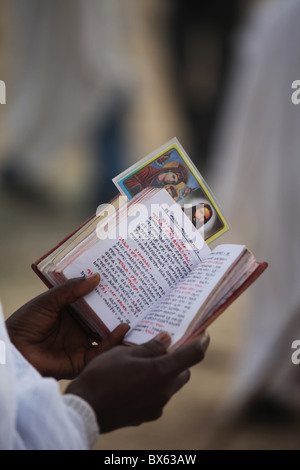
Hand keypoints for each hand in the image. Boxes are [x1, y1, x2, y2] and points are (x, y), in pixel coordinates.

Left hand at [6, 274, 128, 379]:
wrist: (13, 348)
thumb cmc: (25, 322)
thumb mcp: (49, 300)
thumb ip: (72, 289)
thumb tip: (96, 276)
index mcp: (71, 312)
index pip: (93, 303)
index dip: (106, 294)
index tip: (121, 282)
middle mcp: (78, 328)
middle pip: (103, 319)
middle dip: (118, 310)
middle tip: (136, 297)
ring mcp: (80, 344)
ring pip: (106, 336)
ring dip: (121, 326)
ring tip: (136, 312)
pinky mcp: (80, 360)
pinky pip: (101, 352)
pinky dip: (113, 341)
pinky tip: (122, 327)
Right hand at [66, 331, 209, 432]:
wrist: (85, 408)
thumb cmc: (103, 375)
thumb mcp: (125, 353)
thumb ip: (150, 347)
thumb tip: (166, 339)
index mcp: (162, 373)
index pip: (193, 355)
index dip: (201, 341)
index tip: (204, 333)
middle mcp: (164, 392)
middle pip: (183, 372)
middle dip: (179, 359)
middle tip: (168, 346)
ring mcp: (157, 406)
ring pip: (170, 385)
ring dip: (166, 373)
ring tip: (148, 361)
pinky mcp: (146, 415)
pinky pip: (158, 397)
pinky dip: (154, 386)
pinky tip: (137, 379)